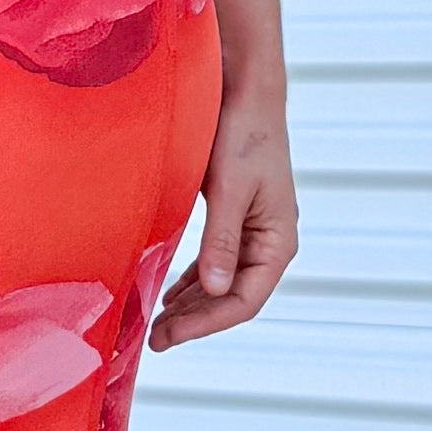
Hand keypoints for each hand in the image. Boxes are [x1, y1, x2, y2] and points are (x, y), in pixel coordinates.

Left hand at [151, 98, 296, 347]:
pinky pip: (213, 263)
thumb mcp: (229, 189)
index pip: (244, 300)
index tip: (170, 335)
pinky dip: (191, 282)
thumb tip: (214, 288)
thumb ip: (221, 241)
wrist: (245, 91)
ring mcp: (251, 232)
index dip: (207, 323)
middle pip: (232, 297)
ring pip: (221, 284)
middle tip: (153, 339)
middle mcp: (268, 243)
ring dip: (191, 306)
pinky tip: (169, 295)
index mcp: (278, 241)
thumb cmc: (243, 134)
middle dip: (194, 320)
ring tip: (157, 325)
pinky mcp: (233, 219)